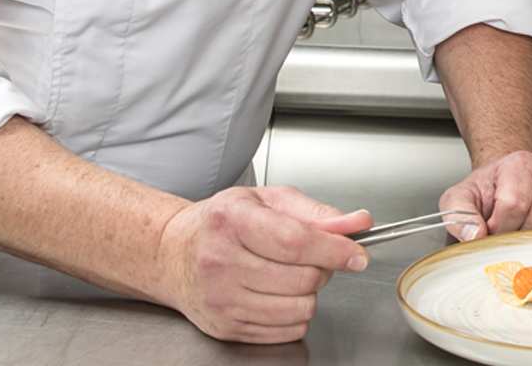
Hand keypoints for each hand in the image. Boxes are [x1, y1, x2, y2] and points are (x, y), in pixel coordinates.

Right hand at [153, 185, 373, 343]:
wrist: (174, 253)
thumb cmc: (223, 222)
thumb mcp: (268, 201)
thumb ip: (317, 212)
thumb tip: (358, 223)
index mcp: (233, 221)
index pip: (297, 242)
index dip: (336, 250)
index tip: (357, 254)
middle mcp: (222, 262)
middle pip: (303, 278)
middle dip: (322, 268)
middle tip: (310, 256)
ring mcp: (222, 299)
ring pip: (300, 308)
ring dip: (309, 293)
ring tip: (290, 274)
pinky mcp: (225, 327)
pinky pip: (287, 330)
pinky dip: (295, 314)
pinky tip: (277, 294)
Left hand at [439, 150, 531, 238]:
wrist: (510, 180)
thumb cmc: (491, 191)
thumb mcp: (461, 198)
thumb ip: (459, 215)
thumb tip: (474, 237)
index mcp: (519, 164)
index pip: (514, 205)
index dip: (500, 228)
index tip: (492, 230)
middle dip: (521, 237)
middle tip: (511, 234)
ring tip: (529, 233)